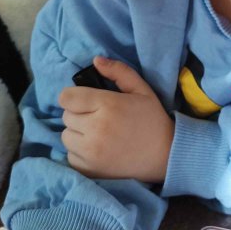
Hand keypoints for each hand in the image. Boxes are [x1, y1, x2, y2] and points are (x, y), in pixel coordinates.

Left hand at [59, 56, 173, 181]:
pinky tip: (97, 149)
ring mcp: (90, 151)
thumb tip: (96, 60)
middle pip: (66, 116)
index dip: (74, 97)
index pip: (66, 97)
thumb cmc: (152, 120)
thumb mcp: (141, 90)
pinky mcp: (88, 169)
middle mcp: (95, 128)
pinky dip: (80, 152)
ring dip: (77, 133)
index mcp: (107, 105)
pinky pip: (70, 155)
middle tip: (98, 118)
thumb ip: (119, 72)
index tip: (86, 101)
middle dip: (79, 114)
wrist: (165, 156)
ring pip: (66, 136)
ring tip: (97, 134)